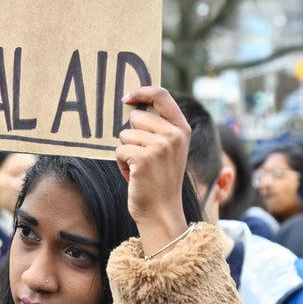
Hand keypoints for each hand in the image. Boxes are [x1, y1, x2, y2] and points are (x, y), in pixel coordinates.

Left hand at [116, 86, 190, 253]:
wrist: (161, 211)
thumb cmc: (159, 180)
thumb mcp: (168, 149)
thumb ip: (158, 127)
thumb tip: (133, 104)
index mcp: (182, 129)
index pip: (162, 95)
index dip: (142, 91)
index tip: (127, 97)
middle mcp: (174, 135)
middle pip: (136, 117)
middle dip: (132, 135)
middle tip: (143, 157)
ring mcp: (161, 146)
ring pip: (125, 134)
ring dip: (126, 152)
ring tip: (139, 168)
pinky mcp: (144, 158)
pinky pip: (120, 150)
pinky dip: (121, 164)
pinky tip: (134, 176)